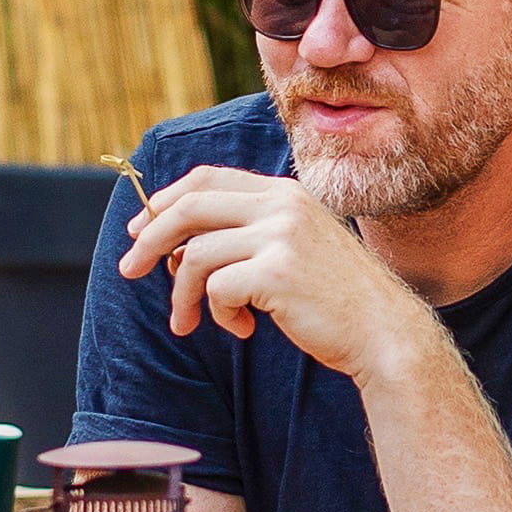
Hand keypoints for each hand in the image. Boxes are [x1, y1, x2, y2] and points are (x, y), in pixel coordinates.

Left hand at [117, 162, 409, 387]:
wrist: (382, 332)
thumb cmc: (334, 298)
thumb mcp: (292, 249)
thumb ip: (246, 236)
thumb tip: (176, 250)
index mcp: (283, 192)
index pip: (206, 179)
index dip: (164, 202)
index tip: (139, 229)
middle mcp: (281, 204)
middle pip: (189, 207)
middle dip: (149, 239)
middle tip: (129, 270)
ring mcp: (281, 235)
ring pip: (195, 255)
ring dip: (184, 295)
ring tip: (192, 322)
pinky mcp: (277, 271)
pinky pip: (218, 290)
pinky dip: (220, 315)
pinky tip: (245, 329)